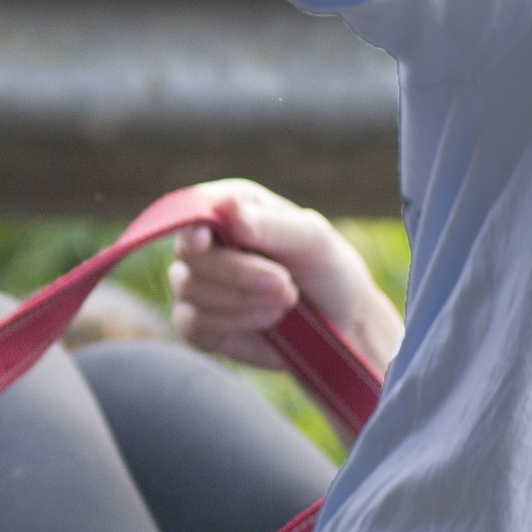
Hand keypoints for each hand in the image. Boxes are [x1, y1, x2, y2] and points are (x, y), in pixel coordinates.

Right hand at [167, 181, 402, 378]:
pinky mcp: (197, 323)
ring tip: (286, 301)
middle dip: (238, 272)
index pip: (195, 207)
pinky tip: (267, 319)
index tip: (204, 241)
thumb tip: (226, 208)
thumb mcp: (313, 240)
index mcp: (232, 209)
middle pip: (191, 253)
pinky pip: (193, 323)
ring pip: (190, 289)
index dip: (193, 224)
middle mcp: (207, 243)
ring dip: (243, 299)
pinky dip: (234, 322)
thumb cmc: (326, 271)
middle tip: (285, 284)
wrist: (341, 324)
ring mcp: (196, 283)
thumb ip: (270, 224)